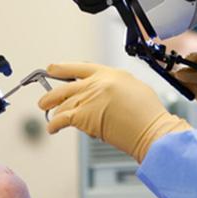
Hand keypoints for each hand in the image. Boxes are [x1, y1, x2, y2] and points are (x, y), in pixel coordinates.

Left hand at [39, 63, 189, 161]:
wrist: (151, 130)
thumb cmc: (148, 114)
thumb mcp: (133, 87)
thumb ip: (114, 86)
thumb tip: (103, 94)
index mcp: (110, 73)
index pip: (81, 67)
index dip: (63, 68)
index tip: (53, 69)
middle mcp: (98, 83)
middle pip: (66, 86)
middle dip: (51, 94)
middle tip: (45, 100)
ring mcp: (90, 98)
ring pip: (63, 104)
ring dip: (54, 113)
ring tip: (51, 119)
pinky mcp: (84, 115)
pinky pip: (62, 119)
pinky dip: (54, 125)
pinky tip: (52, 128)